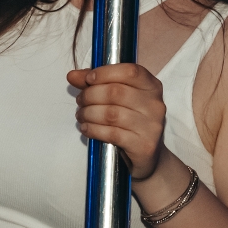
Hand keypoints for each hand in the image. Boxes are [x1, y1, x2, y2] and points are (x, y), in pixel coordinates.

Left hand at [69, 63, 167, 180]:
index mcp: (151, 86)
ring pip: (111, 114)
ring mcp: (151, 126)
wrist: (148, 156)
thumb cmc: (131, 122)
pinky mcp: (143, 145)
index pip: (130, 72)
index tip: (88, 79)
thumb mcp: (118, 98)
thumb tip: (73, 76)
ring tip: (81, 115)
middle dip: (90, 95)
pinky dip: (94, 129)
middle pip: (116, 92)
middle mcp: (155, 104)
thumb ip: (97, 83)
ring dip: (89, 113)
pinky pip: (112, 134)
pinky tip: (86, 128)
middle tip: (80, 101)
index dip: (105, 73)